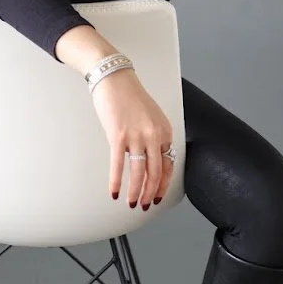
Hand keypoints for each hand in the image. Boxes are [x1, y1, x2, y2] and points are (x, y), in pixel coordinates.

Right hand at [89, 67, 174, 209]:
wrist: (114, 78)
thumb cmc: (130, 95)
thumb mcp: (152, 116)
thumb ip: (154, 136)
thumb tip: (149, 158)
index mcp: (165, 131)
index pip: (168, 165)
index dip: (162, 184)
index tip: (157, 196)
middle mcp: (154, 135)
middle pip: (156, 172)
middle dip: (150, 193)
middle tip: (145, 205)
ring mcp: (136, 136)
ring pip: (139, 172)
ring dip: (136, 191)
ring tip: (132, 203)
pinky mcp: (118, 136)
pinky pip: (118, 165)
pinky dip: (116, 181)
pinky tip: (114, 191)